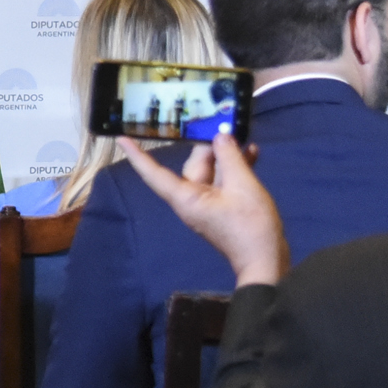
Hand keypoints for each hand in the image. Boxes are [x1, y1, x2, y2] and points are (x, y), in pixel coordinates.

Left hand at [118, 134, 288, 286]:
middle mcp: (190, 199)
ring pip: (212, 171)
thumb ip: (230, 158)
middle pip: (194, 165)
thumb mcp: (243, 186)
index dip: (138, 155)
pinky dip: (235, 168)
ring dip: (227, 156)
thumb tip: (220, 137)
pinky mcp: (222, 206)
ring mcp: (207, 203)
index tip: (121, 139)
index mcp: (185, 197)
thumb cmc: (250, 225)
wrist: (266, 260)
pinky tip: (252, 152)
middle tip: (226, 128)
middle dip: (209, 147)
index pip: (154, 173)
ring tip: (242, 137)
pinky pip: (224, 181)